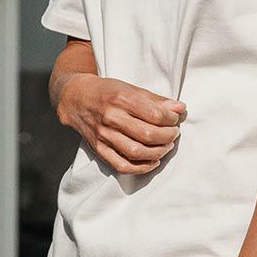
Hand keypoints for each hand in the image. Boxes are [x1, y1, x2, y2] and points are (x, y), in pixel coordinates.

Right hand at [57, 75, 185, 175]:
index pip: (155, 115)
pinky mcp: (99, 149)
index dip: (171, 119)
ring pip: (137, 152)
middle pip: (148, 135)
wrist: (76, 98)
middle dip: (168, 136)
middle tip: (173, 133)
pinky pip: (122, 166)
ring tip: (166, 146)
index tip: (175, 119)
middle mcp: (111, 118)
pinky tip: (153, 161)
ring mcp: (104, 136)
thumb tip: (180, 108)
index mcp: (121, 99)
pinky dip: (141, 168)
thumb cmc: (108, 92)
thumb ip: (156, 100)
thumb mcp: (131, 88)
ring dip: (158, 152)